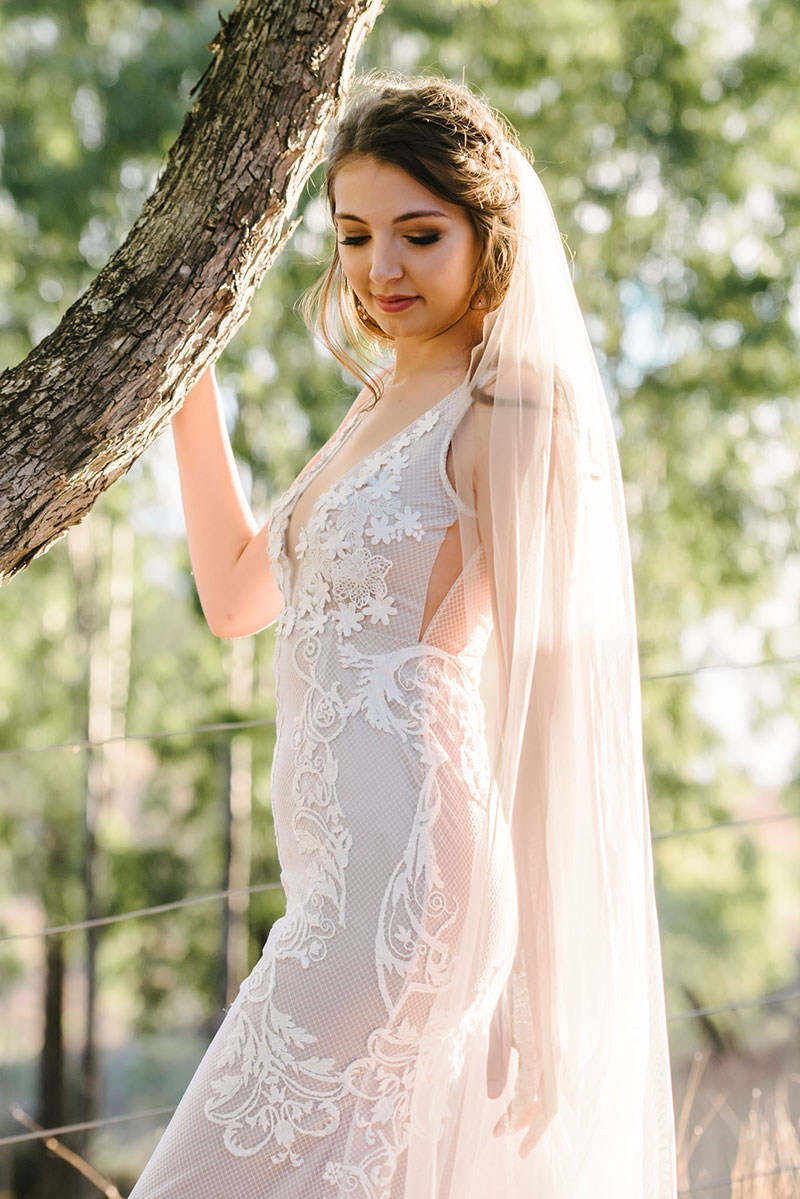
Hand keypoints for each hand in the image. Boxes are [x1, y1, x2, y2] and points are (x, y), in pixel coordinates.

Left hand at [485, 995, 557, 1157]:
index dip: (512, 1121)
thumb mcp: (498, 1026)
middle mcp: (554, 1057)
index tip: (495, 1134)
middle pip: (546, 1105)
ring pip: (551, 1093)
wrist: (537, 962)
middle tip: (505, 1139)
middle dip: (527, 1127)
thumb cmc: (514, 991)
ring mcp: (558, 1050)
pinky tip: (526, 1096)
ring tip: (513, 1122)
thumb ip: (497, 1062)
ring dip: (533, 1111)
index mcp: (538, 1054)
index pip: (527, 1101)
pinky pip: (552, 1078)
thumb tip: (495, 1098)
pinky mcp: (557, 1044)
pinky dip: (540, 1094)